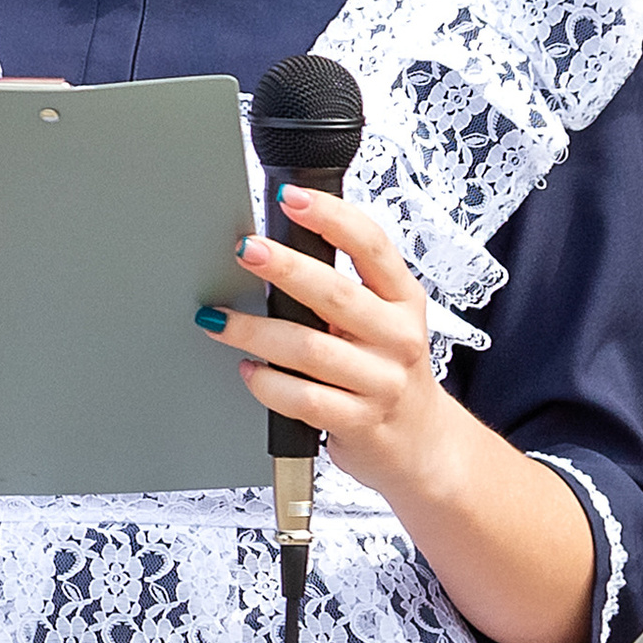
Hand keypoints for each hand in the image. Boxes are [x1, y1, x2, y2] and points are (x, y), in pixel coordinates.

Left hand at [200, 186, 461, 505]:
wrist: (422, 445)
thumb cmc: (389, 372)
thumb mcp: (387, 321)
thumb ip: (348, 288)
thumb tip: (279, 245)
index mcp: (404, 300)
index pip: (372, 245)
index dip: (332, 216)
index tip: (292, 197)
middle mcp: (397, 337)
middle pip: (335, 294)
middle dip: (284, 267)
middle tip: (245, 249)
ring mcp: (381, 382)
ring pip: (309, 348)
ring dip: (255, 331)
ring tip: (219, 320)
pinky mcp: (360, 422)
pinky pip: (304, 398)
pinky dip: (268, 383)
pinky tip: (249, 370)